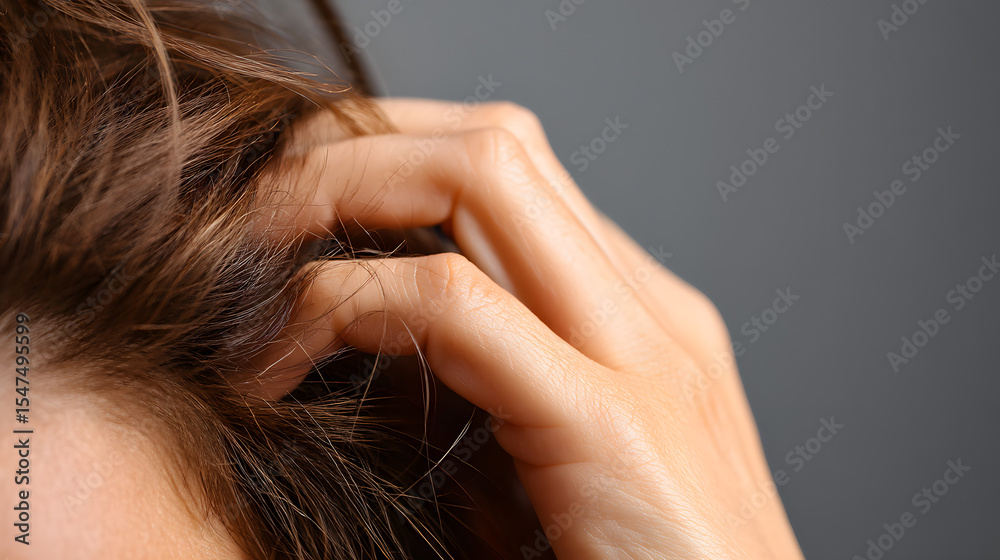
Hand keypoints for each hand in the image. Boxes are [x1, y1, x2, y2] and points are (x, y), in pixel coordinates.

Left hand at [250, 99, 803, 558]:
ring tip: (248, 256)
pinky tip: (275, 367)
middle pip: (492, 145)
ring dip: (334, 195)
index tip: (293, 223)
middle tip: (253, 216)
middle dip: (352, 151)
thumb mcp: (569, 478)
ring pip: (478, 176)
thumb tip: (383, 361)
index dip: (386, 167)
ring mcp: (644, 357)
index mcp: (644, 322)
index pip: (510, 174)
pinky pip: (452, 304)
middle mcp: (652, 314)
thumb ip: (506, 403)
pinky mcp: (610, 425)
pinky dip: (339, 307)